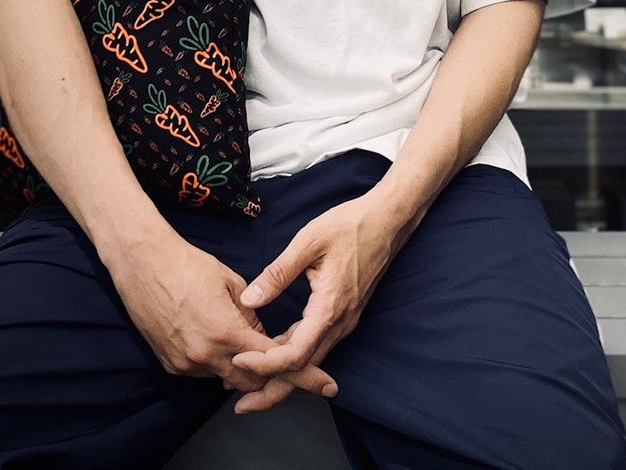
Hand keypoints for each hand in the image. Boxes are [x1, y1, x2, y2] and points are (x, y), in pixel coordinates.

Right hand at [104, 230, 339, 400]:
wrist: (143, 264)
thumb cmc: (190, 265)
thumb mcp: (232, 283)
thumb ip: (252, 316)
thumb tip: (262, 336)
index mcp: (227, 331)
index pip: (275, 362)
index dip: (304, 374)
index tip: (326, 384)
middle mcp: (206, 356)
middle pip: (252, 382)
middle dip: (272, 375)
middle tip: (288, 362)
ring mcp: (186, 364)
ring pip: (227, 379)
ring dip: (243, 367)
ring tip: (247, 340)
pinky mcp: (170, 365)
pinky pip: (204, 372)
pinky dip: (218, 362)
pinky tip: (217, 337)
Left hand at [230, 191, 412, 412]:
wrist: (387, 220)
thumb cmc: (350, 225)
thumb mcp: (309, 240)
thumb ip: (278, 272)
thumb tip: (248, 300)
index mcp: (330, 307)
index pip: (296, 353)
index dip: (265, 364)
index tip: (237, 359)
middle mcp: (340, 322)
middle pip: (304, 369)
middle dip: (272, 390)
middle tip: (239, 404)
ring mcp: (345, 320)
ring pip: (311, 359)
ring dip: (281, 375)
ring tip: (248, 382)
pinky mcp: (344, 314)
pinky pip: (317, 344)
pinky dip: (293, 356)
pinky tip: (273, 353)